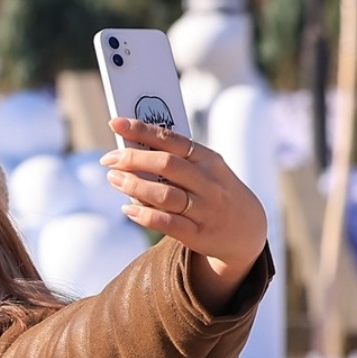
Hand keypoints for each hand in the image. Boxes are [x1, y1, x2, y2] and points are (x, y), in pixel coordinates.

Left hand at [103, 118, 268, 311]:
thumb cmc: (215, 191)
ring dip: (134, 186)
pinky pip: (168, 224)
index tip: (115, 123)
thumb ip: (175, 160)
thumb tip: (131, 150)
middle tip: (108, 159)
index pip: (172, 139)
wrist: (248, 229)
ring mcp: (205, 209)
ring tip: (113, 179)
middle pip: (167, 165)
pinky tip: (127, 209)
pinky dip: (144, 215)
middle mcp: (208, 183)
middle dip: (133, 159)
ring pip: (165, 195)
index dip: (142, 130)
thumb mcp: (205, 169)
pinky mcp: (198, 234)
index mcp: (208, 159)